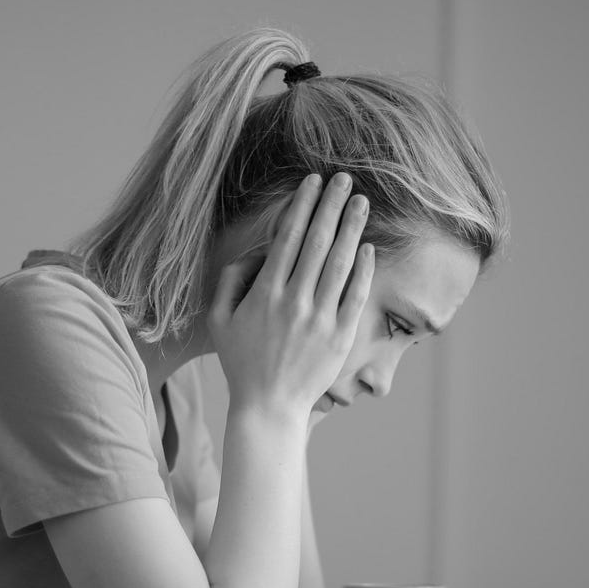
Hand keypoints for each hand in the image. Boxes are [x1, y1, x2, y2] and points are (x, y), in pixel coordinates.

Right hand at [209, 172, 373, 423]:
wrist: (268, 408)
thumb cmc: (241, 362)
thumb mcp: (219, 320)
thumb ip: (231, 281)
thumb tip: (255, 252)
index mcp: (265, 294)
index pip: (287, 238)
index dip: (302, 206)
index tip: (313, 182)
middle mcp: (294, 302)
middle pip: (317, 242)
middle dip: (332, 206)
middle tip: (345, 179)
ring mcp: (320, 320)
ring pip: (339, 264)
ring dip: (352, 228)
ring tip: (361, 202)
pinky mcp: (340, 338)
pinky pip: (355, 296)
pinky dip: (363, 270)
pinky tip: (369, 247)